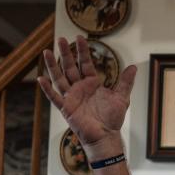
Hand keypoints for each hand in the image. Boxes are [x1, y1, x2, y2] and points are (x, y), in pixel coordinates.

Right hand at [38, 36, 136, 156]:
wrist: (106, 136)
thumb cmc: (112, 119)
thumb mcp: (121, 98)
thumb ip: (126, 82)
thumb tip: (133, 67)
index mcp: (92, 83)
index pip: (85, 63)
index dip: (82, 51)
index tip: (79, 37)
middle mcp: (79, 88)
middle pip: (70, 67)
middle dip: (65, 53)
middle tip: (60, 39)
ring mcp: (71, 97)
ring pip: (59, 78)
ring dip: (52, 66)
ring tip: (46, 52)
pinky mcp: (66, 108)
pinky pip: (55, 97)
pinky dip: (47, 89)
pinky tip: (40, 79)